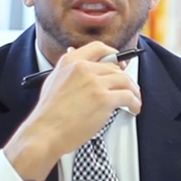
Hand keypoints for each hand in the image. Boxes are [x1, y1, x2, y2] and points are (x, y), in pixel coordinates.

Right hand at [4, 41, 141, 180]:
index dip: (113, 54)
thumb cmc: (49, 114)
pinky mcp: (104, 99)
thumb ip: (68, 70)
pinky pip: (128, 96)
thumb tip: (75, 57)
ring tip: (133, 100)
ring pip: (125, 80)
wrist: (45, 132)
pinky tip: (133, 108)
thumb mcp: (53, 81)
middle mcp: (83, 68)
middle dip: (124, 78)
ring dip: (133, 91)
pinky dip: (135, 102)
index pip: (99, 48)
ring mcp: (94, 83)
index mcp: (70, 62)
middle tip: (127, 87)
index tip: (120, 62)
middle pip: (114, 67)